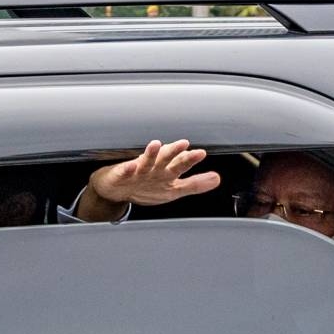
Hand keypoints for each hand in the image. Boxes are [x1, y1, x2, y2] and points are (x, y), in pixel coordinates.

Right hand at [76, 140, 220, 221]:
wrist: (117, 189)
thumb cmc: (146, 186)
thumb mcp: (173, 189)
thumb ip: (194, 184)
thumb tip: (217, 179)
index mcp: (167, 172)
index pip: (181, 164)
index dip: (190, 159)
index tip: (201, 153)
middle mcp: (154, 168)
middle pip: (165, 159)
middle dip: (174, 152)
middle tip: (184, 144)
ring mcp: (137, 171)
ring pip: (145, 161)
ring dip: (151, 154)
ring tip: (156, 145)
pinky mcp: (121, 175)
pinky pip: (124, 172)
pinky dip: (127, 169)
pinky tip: (131, 166)